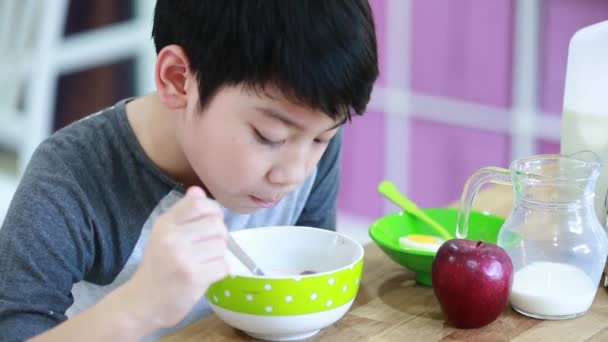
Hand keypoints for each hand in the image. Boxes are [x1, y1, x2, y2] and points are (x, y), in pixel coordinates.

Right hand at [120, 186, 228, 329]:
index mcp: (165, 224)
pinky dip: (219, 272)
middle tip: (209, 247)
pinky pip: (223, 266)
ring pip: (222, 246)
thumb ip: (183, 213)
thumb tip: (198, 190)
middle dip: (219, 236)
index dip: (213, 211)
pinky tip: (206, 275)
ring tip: (204, 262)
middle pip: (217, 225)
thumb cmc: (158, 266)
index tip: (211, 221)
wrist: (142, 304)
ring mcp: (183, 258)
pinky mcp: (194, 278)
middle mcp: (172, 238)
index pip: (198, 204)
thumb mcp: (164, 235)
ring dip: (219, 256)